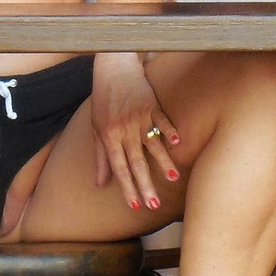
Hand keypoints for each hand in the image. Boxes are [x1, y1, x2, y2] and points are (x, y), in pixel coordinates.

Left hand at [89, 54, 179, 211]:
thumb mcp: (97, 128)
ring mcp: (139, 117)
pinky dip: (169, 130)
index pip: (119, 168)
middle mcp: (124, 129)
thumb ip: (100, 157)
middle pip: (136, 161)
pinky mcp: (151, 105)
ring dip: (162, 161)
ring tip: (172, 178)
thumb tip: (100, 184)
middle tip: (154, 205)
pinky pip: (162, 120)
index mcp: (109, 137)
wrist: (113, 68)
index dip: (127, 188)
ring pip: (152, 143)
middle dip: (145, 184)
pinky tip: (178, 142)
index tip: (135, 207)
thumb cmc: (104, 101)